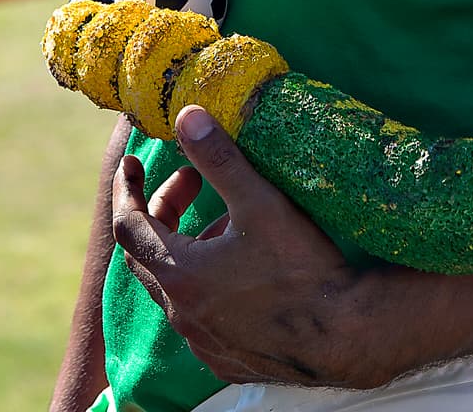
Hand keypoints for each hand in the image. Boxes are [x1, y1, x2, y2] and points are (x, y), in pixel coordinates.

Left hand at [112, 105, 370, 386]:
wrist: (346, 337)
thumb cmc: (303, 268)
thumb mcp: (260, 202)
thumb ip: (219, 157)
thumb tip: (186, 115)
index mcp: (180, 274)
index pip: (128, 226)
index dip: (126, 190)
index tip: (131, 164)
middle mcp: (181, 313)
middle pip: (147, 254)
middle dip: (161, 210)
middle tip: (190, 181)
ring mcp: (202, 340)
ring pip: (175, 284)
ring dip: (187, 245)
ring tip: (227, 218)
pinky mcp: (226, 357)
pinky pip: (199, 313)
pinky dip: (204, 280)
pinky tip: (240, 267)